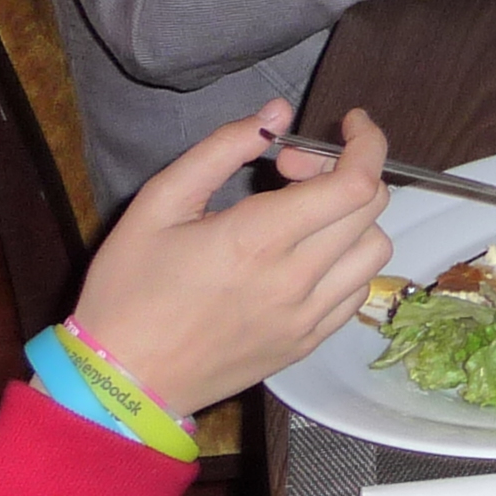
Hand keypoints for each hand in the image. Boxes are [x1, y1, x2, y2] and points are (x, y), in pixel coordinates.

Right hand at [68, 103, 392, 420]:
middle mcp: (295, 279)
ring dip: (352, 217)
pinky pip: (357, 291)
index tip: (351, 124)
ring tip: (303, 214)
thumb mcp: (157, 203)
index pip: (355, 182)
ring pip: (374, 250)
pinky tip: (306, 254)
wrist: (121, 381)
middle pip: (371, 207)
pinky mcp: (307, 343)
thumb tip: (277, 113)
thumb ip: (222, 148)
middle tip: (293, 170)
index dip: (368, 142)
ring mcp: (306, 317)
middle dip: (344, 169)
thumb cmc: (128, 289)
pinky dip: (347, 259)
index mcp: (258, 238)